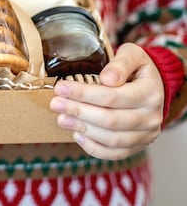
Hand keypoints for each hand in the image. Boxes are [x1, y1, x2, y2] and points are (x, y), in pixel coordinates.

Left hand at [49, 43, 163, 159]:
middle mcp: (151, 117)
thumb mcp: (133, 55)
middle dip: (78, 111)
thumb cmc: (137, 69)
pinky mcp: (138, 146)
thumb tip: (107, 79)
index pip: (113, 97)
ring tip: (61, 118)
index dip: (84, 94)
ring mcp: (146, 135)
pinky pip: (114, 153)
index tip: (60, 87)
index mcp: (150, 92)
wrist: (152, 87)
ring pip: (111, 139)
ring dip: (82, 129)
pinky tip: (77, 135)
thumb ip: (121, 63)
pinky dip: (93, 147)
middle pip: (110, 120)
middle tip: (55, 104)